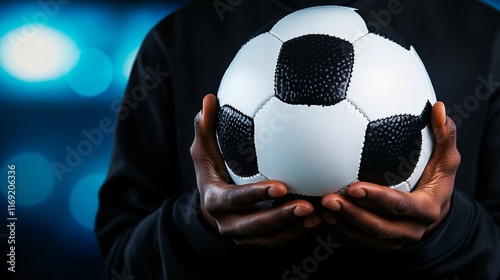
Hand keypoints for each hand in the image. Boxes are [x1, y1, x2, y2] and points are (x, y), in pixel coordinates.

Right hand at [190, 94, 321, 249]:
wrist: (211, 205)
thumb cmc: (212, 171)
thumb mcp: (204, 151)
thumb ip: (206, 127)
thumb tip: (209, 100)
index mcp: (215, 200)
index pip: (236, 199)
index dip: (257, 194)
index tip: (281, 185)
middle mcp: (227, 223)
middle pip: (256, 225)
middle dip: (281, 216)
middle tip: (307, 205)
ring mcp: (243, 237)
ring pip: (270, 238)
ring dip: (294, 228)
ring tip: (318, 215)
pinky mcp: (257, 242)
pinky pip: (278, 242)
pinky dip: (297, 233)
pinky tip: (318, 220)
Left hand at [321, 101, 460, 251]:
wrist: (435, 215)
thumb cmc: (436, 181)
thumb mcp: (446, 161)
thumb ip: (444, 135)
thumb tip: (439, 108)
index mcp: (426, 210)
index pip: (400, 205)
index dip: (378, 198)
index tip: (354, 186)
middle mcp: (410, 230)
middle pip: (378, 226)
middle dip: (352, 214)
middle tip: (328, 198)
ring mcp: (394, 241)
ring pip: (364, 236)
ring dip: (341, 222)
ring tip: (321, 207)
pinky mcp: (379, 244)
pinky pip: (357, 239)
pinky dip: (339, 229)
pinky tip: (322, 216)